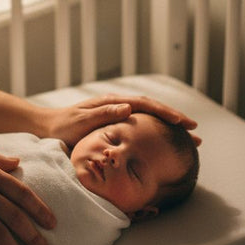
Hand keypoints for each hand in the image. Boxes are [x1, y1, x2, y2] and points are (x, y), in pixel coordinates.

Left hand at [40, 94, 197, 147]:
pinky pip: (142, 127)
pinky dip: (157, 132)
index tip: (182, 122)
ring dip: (169, 127)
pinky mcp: (116, 125)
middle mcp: (118, 106)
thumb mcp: (81, 122)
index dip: (165, 113)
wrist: (48, 128)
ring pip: (150, 118)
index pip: (145, 105)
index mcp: (112, 103)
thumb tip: (128, 108)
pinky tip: (165, 142)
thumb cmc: (63, 127)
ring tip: (189, 137)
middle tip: (195, 131)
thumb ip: (103, 115)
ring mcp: (118, 114)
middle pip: (153, 110)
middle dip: (175, 120)